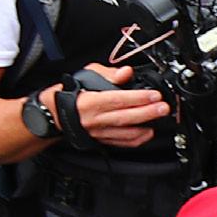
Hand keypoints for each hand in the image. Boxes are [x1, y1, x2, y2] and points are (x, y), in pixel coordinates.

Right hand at [55, 64, 170, 148]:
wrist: (53, 114)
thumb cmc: (70, 93)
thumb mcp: (87, 75)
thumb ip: (109, 74)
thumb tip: (126, 73)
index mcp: (92, 101)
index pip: (118, 99)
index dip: (138, 98)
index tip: (154, 95)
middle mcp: (96, 119)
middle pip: (126, 117)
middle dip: (147, 113)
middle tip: (163, 108)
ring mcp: (99, 132)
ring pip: (125, 133)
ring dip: (145, 127)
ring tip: (159, 120)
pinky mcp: (100, 140)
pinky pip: (121, 143)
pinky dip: (136, 139)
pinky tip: (147, 132)